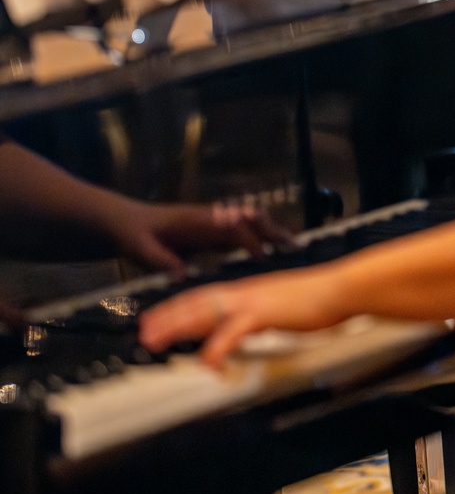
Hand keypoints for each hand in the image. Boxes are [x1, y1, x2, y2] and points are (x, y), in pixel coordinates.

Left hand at [106, 201, 292, 275]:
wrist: (121, 220)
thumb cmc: (131, 234)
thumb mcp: (141, 249)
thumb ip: (161, 261)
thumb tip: (181, 276)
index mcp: (195, 220)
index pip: (230, 226)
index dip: (249, 240)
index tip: (265, 257)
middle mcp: (208, 218)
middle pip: (247, 217)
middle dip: (272, 230)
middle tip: (294, 247)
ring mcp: (211, 222)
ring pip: (248, 222)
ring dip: (269, 232)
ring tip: (291, 249)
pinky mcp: (210, 231)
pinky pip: (241, 232)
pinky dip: (259, 239)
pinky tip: (268, 255)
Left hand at [140, 262, 344, 366]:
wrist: (338, 288)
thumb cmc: (316, 299)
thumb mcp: (279, 306)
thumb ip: (260, 315)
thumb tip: (247, 326)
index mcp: (246, 290)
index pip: (204, 296)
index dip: (178, 307)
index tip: (159, 318)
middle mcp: (243, 292)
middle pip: (196, 303)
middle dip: (167, 318)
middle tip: (143, 332)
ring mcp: (251, 301)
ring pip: (204, 313)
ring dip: (178, 326)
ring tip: (155, 341)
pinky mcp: (263, 313)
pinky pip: (232, 332)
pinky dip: (217, 347)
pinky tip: (207, 363)